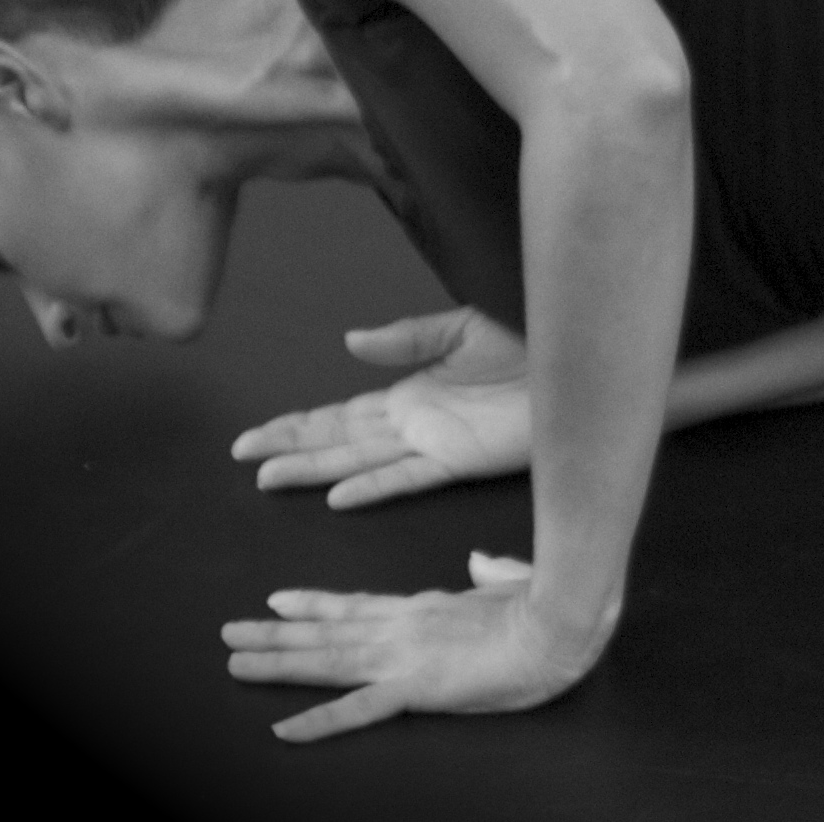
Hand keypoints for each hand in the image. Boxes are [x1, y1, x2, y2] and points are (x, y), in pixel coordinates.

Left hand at [224, 551, 603, 742]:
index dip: (314, 605)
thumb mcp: (512, 585)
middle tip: (230, 633)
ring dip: (280, 663)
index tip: (278, 601)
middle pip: (328, 632)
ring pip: (329, 661)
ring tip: (236, 662)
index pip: (358, 606)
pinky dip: (319, 721)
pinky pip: (359, 709)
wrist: (563, 621)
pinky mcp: (418, 686)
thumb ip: (492, 572)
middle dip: (276, 634)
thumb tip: (479, 561)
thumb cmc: (548, 607)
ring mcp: (407, 655)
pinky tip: (284, 729)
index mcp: (426, 608)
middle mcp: (404, 627)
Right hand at [232, 306, 533, 507]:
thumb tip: (349, 340)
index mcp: (412, 392)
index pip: (340, 414)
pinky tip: (339, 497)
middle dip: (290, 446)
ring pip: (359, 461)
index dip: (297, 423)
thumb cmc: (532, 337)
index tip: (255, 432)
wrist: (582, 357)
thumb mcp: (464, 326)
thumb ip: (408, 339)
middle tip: (241, 454)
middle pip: (338, 440)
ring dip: (315, 470)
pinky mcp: (461, 459)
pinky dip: (374, 486)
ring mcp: (433, 444)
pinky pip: (409, 476)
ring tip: (269, 477)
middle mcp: (414, 423)